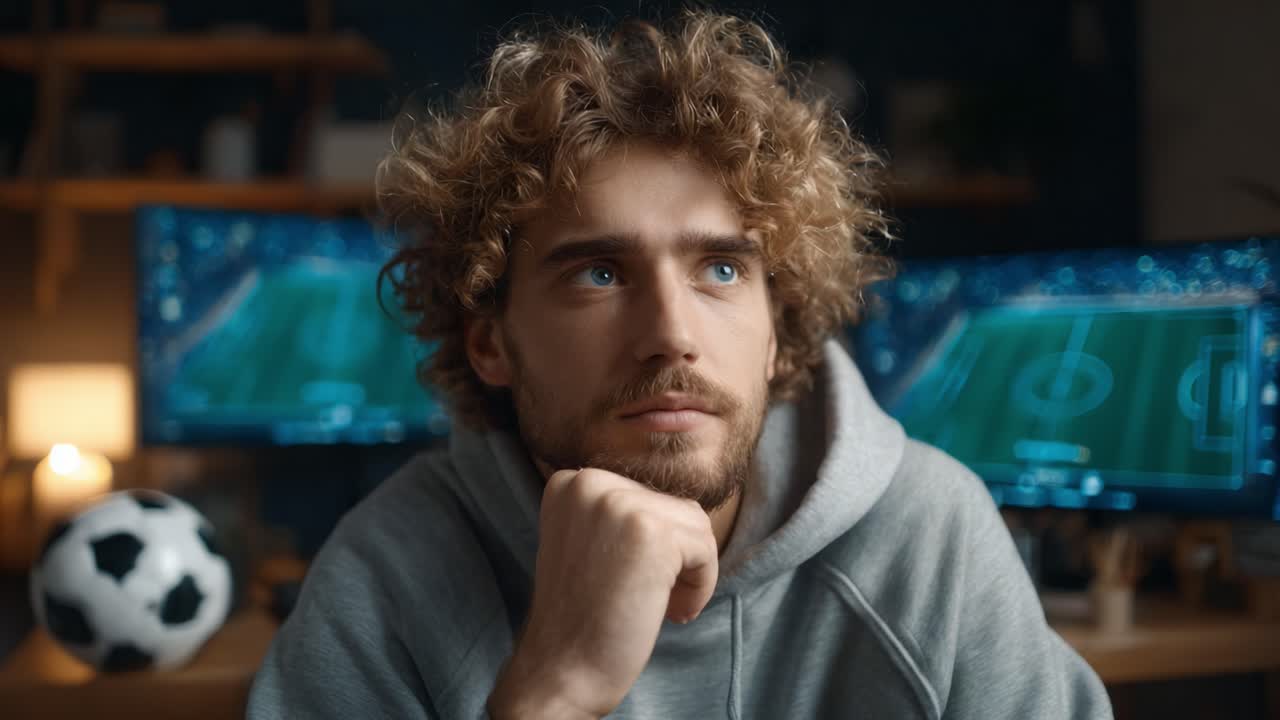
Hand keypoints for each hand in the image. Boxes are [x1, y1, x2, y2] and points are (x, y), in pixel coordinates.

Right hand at [487, 467, 719, 718]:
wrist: (562, 669)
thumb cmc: (581, 616)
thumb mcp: (586, 544)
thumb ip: (618, 515)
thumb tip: (684, 506)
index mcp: (571, 483)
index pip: (646, 496)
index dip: (654, 546)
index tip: (633, 581)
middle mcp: (590, 482)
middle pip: (674, 507)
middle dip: (676, 557)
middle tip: (651, 600)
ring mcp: (620, 502)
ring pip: (696, 525)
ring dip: (691, 571)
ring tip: (665, 606)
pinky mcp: (651, 530)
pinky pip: (705, 549)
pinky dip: (700, 586)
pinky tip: (673, 613)